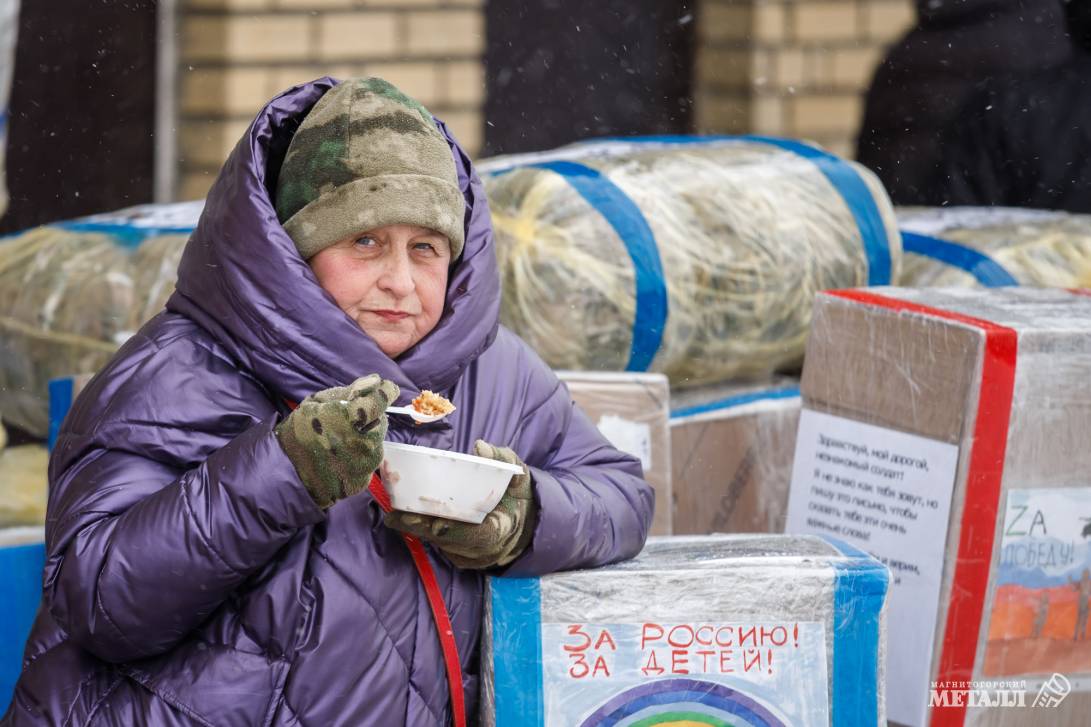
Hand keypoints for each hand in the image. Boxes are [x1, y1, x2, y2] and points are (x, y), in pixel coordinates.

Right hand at [276, 374, 398, 508]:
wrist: (285, 473)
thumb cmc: (300, 431)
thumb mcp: (317, 402)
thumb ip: (350, 391)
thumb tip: (376, 381)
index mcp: (351, 418)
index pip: (380, 401)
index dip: (386, 392)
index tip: (387, 389)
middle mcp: (364, 442)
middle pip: (380, 422)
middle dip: (370, 418)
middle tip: (348, 421)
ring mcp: (365, 465)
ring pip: (376, 442)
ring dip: (365, 438)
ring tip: (340, 441)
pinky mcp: (364, 481)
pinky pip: (368, 461)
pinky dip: (359, 456)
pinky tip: (341, 456)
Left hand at [385, 440, 536, 568]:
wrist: (521, 522)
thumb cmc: (515, 495)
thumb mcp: (518, 474)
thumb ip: (503, 459)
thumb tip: (480, 447)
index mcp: (505, 528)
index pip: (483, 535)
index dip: (459, 531)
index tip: (437, 523)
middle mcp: (487, 549)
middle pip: (452, 542)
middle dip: (425, 528)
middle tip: (399, 516)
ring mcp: (472, 557)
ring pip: (441, 544)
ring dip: (418, 529)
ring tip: (395, 514)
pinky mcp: (459, 558)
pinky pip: (438, 545)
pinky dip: (421, 531)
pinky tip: (403, 519)